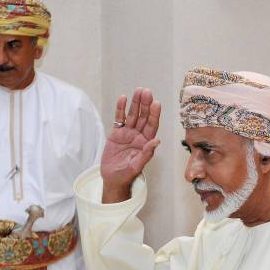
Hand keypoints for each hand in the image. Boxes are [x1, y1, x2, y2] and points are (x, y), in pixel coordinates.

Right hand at [101, 88, 160, 202]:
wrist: (112, 179)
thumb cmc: (126, 175)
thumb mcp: (136, 166)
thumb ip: (146, 154)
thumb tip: (157, 141)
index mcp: (146, 143)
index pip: (152, 126)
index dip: (154, 115)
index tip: (156, 103)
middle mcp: (138, 136)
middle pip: (143, 117)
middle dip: (145, 105)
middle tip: (146, 92)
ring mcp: (128, 134)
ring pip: (133, 115)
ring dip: (135, 103)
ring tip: (138, 91)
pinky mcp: (117, 134)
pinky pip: (120, 119)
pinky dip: (121, 109)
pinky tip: (123, 98)